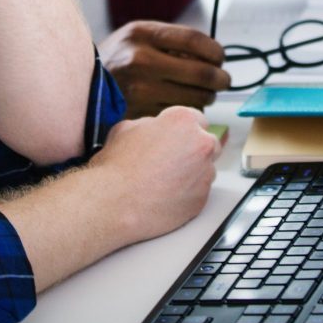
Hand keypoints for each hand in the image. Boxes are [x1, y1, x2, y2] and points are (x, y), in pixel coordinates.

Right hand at [88, 106, 219, 241]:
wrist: (115, 203)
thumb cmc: (117, 167)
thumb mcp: (125, 128)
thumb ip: (148, 125)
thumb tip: (153, 129)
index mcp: (183, 121)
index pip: (197, 119)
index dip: (183, 130)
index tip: (176, 138)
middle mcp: (201, 144)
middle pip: (207, 143)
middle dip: (193, 150)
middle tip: (170, 161)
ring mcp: (204, 173)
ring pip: (205, 170)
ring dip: (191, 173)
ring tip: (164, 182)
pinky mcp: (202, 199)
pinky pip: (199, 192)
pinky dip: (187, 194)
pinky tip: (165, 196)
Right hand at [100, 20, 230, 117]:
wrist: (79, 86)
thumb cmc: (117, 60)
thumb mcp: (137, 37)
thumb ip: (171, 41)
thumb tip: (213, 56)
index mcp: (141, 34)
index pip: (195, 40)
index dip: (216, 51)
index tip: (220, 58)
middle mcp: (139, 60)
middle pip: (201, 72)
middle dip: (220, 79)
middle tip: (222, 81)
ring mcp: (138, 90)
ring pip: (195, 98)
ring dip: (207, 97)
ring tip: (203, 94)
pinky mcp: (139, 114)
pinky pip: (179, 116)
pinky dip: (188, 113)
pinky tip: (182, 107)